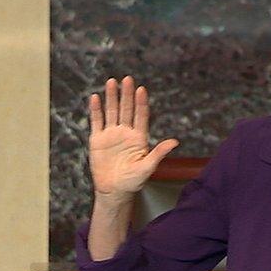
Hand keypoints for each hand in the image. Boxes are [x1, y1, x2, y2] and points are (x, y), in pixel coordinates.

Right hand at [88, 76, 178, 203]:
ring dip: (111, 97)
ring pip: (112, 111)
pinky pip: (97, 121)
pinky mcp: (97, 140)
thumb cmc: (133, 181)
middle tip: (127, 79)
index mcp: (139, 138)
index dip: (141, 103)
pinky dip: (96, 110)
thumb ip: (158, 153)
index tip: (142, 90)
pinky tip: (96, 97)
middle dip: (127, 94)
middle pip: (126, 109)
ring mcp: (111, 135)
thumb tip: (175, 142)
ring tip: (112, 82)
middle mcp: (126, 133)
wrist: (114, 191)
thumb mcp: (147, 168)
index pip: (141, 116)